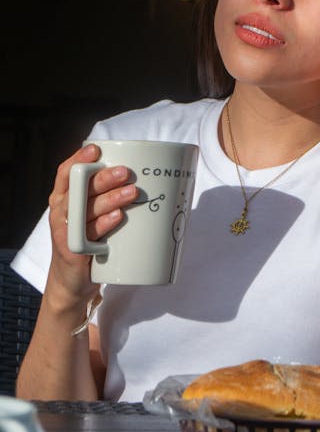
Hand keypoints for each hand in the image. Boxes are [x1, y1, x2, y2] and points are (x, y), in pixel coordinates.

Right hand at [47, 144, 138, 301]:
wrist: (74, 282)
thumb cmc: (88, 241)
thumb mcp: (92, 216)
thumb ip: (106, 197)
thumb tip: (144, 178)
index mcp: (64, 198)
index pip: (66, 173)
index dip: (78, 159)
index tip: (96, 149)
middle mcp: (61, 212)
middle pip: (79, 188)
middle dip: (103, 178)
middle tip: (126, 172)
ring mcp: (66, 231)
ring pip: (86, 209)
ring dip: (110, 199)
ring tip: (131, 193)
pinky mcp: (73, 251)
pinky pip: (88, 235)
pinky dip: (104, 224)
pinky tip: (118, 217)